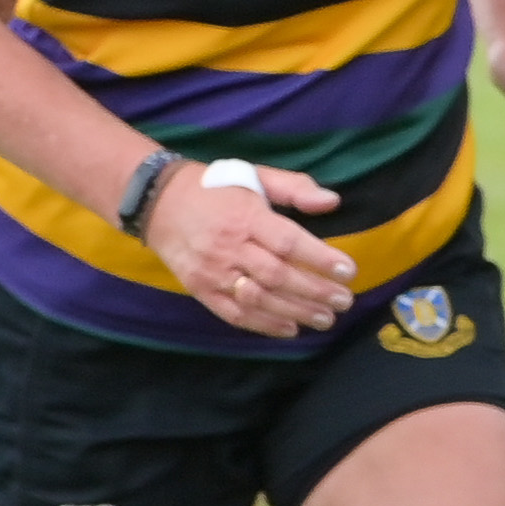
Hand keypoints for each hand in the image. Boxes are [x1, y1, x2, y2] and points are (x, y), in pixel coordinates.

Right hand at [149, 163, 358, 338]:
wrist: (156, 201)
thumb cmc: (215, 188)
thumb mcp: (254, 175)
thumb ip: (295, 187)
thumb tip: (333, 201)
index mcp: (246, 217)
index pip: (288, 242)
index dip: (320, 259)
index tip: (348, 271)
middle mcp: (229, 247)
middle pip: (277, 275)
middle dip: (315, 291)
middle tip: (345, 301)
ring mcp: (212, 271)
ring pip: (258, 298)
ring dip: (295, 312)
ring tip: (326, 319)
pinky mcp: (199, 289)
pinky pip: (233, 313)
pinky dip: (263, 325)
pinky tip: (290, 329)